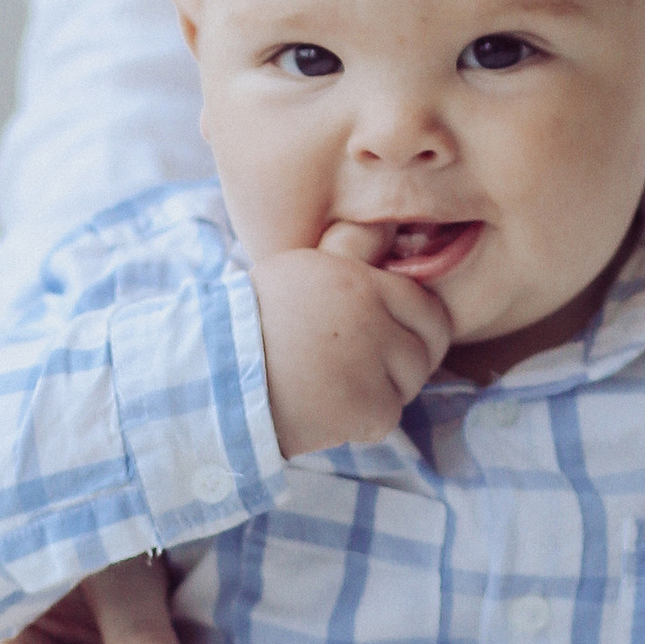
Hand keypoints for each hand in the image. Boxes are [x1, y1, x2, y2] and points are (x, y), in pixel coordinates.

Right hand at [256, 222, 453, 455]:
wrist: (217, 376)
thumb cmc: (258, 318)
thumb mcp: (305, 268)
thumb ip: (355, 250)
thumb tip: (394, 225)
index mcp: (361, 283)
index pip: (427, 306)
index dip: (416, 324)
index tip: (394, 335)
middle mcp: (372, 321)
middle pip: (426, 348)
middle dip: (406, 358)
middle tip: (372, 365)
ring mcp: (371, 367)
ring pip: (409, 384)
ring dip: (384, 388)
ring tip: (341, 382)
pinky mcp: (365, 410)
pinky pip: (387, 416)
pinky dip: (364, 418)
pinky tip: (331, 406)